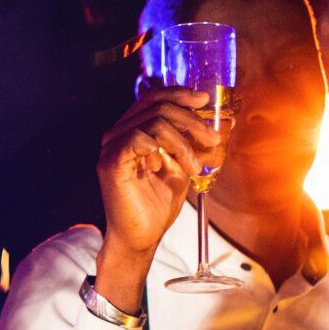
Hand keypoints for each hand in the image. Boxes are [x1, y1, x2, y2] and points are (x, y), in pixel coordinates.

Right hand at [96, 87, 226, 255]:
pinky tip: (165, 166)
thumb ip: (190, 142)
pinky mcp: (111, 163)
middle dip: (191, 120)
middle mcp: (117, 136)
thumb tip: (217, 120)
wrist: (142, 236)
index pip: (151, 98)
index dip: (178, 93)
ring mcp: (111, 148)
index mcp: (130, 132)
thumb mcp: (181, 165)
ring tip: (192, 165)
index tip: (203, 100)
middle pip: (157, 106)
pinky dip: (161, 148)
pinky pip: (138, 138)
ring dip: (183, 141)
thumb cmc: (156, 204)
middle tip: (211, 140)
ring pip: (154, 122)